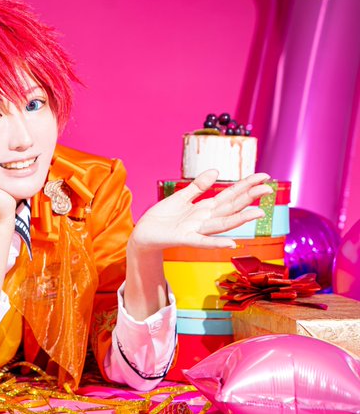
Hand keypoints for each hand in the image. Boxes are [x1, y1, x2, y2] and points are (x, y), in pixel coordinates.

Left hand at [131, 170, 273, 250]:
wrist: (144, 234)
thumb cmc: (163, 217)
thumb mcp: (181, 197)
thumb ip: (198, 186)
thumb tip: (216, 170)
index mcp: (205, 208)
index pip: (230, 195)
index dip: (246, 185)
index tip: (264, 176)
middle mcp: (205, 219)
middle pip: (230, 207)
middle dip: (249, 198)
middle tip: (269, 188)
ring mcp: (196, 230)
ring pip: (221, 224)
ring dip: (240, 219)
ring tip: (258, 213)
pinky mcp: (184, 239)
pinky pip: (202, 242)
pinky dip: (215, 243)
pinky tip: (230, 243)